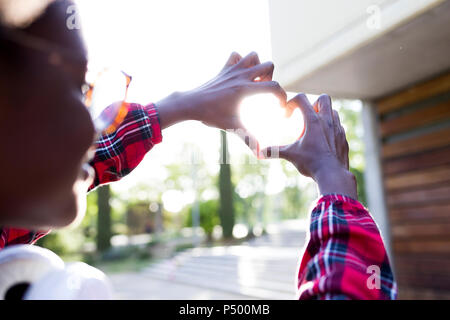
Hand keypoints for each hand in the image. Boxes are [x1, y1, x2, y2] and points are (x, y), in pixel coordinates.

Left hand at [156, 52, 286, 153]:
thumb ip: (249, 139)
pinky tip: (240, 76)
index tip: (278, 107)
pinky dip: (241, 62)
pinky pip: (236, 56)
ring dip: (258, 67)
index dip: (282, 96)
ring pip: (253, 56)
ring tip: (254, 82)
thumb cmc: (211, 115)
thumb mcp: (232, 127)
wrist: (191, 104)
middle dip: (271, 78)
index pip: (274, 86)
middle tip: (263, 92)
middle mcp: (241, 76)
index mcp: (245, 89)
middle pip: (268, 66)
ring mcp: (232, 70)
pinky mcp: (224, 68)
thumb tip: (260, 154)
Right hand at [260, 93, 356, 199]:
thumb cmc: (311, 163)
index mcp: (313, 120)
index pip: (302, 98)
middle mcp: (327, 121)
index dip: (292, 103)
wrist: (333, 174)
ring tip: (314, 128)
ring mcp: (338, 129)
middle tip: (306, 116)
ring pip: (333, 111)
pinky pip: (339, 127)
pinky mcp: (343, 138)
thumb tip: (259, 153)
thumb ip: (275, 151)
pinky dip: (331, 129)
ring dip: (324, 115)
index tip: (287, 117)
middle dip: (314, 103)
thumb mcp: (291, 155)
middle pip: (323, 98)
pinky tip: (324, 140)